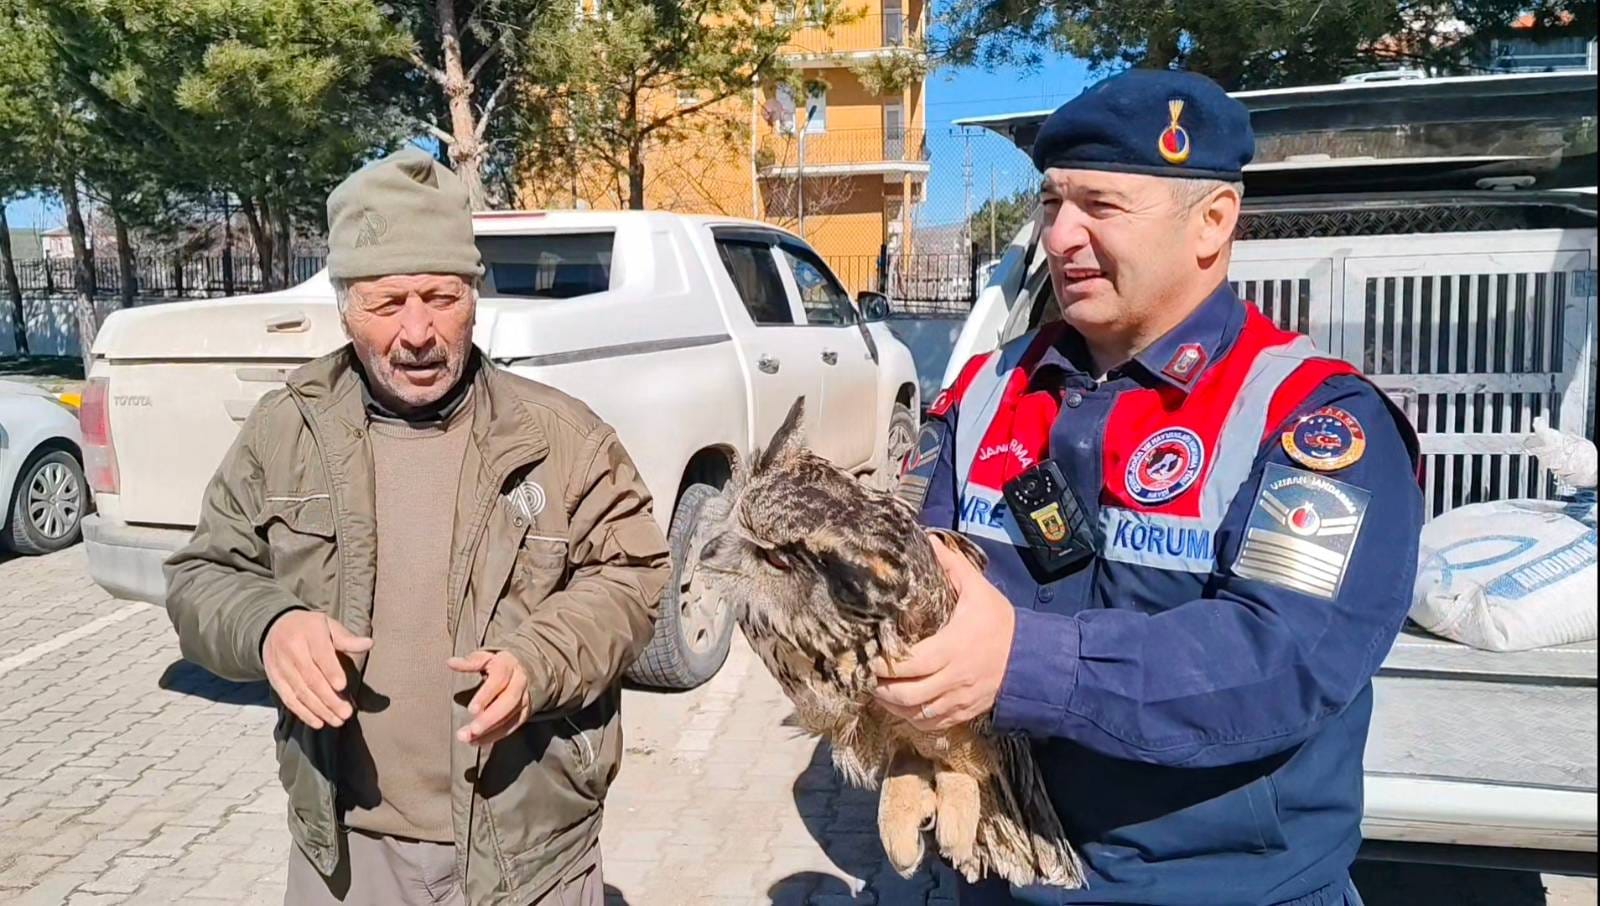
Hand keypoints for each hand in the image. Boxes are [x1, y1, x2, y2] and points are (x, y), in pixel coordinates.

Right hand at [262, 610, 371, 729]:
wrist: (274, 627)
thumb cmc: (310, 628)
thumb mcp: (329, 626)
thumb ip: (347, 639)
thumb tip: (369, 643)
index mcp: (309, 633)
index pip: (320, 654)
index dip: (331, 671)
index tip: (342, 686)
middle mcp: (292, 650)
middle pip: (311, 678)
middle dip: (329, 698)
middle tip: (346, 713)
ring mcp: (281, 667)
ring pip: (300, 692)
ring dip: (319, 709)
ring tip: (337, 721)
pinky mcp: (275, 680)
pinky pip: (289, 699)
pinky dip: (303, 713)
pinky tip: (318, 722)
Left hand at [447, 651, 532, 746]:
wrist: (525, 670)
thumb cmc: (499, 664)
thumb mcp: (485, 657)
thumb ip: (470, 662)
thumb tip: (451, 663)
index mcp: (509, 666)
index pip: (499, 680)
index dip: (486, 695)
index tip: (471, 710)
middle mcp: (519, 683)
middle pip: (508, 702)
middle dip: (490, 718)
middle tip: (472, 730)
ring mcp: (524, 699)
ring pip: (510, 717)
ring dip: (490, 731)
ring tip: (469, 739)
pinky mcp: (524, 713)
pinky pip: (511, 727)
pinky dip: (495, 736)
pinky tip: (478, 741)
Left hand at [873, 535, 1015, 731]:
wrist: (1031, 657)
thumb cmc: (1001, 623)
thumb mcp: (979, 590)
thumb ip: (952, 567)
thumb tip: (929, 540)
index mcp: (953, 647)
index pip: (910, 663)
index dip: (884, 664)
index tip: (867, 656)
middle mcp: (954, 678)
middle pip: (907, 694)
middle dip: (880, 688)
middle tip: (865, 675)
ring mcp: (958, 699)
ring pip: (916, 714)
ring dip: (892, 706)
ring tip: (877, 691)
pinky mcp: (963, 712)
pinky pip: (931, 725)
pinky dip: (912, 718)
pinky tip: (901, 706)